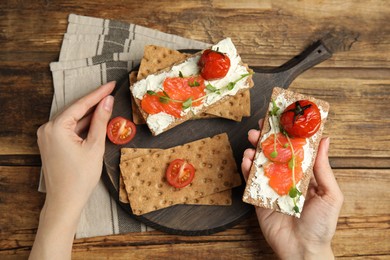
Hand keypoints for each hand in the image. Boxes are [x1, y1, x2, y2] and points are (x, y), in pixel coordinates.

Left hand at [30, 81, 114, 259]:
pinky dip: (82, 126)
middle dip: (94, 102)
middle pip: (75, 110)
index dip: (98, 94)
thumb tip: (107, 101)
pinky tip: (96, 122)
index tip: (111, 84)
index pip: (81, 105)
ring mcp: (47, 136)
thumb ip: (101, 121)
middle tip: (111, 91)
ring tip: (107, 105)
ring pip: (73, 120)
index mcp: (56, 127)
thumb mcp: (94, 146)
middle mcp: (47, 129)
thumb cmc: (80, 177)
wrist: (65, 201)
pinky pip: (68, 129)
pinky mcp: (51, 143)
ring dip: (90, 115)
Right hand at [242, 120, 343, 259]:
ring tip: (252, 139)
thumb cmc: (321, 224)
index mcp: (304, 175)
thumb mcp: (330, 195)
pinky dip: (247, 169)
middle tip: (260, 126)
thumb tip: (325, 140)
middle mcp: (286, 178)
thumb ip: (323, 168)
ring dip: (255, 150)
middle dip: (267, 139)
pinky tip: (247, 159)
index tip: (282, 119)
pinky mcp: (258, 198)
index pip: (295, 150)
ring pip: (260, 164)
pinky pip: (250, 181)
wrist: (302, 250)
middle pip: (274, 154)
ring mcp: (271, 187)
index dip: (288, 134)